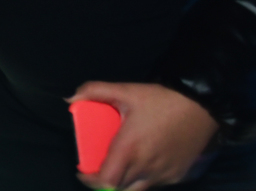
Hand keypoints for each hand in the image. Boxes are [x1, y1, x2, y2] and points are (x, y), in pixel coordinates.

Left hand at [73, 82, 217, 190]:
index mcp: (129, 149)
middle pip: (119, 188)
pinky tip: (139, 163)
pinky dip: (142, 179)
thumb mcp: (125, 90)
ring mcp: (163, 175)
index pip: (106, 181)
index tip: (82, 172)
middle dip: (104, 182)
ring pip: (137, 189)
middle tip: (97, 168)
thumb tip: (69, 99)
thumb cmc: (160, 100)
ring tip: (117, 166)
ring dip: (124, 183)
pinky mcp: (177, 176)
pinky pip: (154, 184)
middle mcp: (146, 167)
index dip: (90, 181)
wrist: (201, 107)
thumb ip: (94, 91)